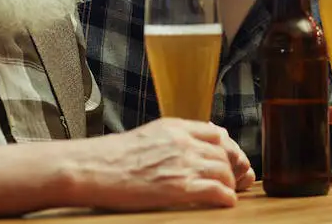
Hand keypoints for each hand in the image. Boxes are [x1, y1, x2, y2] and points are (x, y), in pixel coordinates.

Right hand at [72, 118, 254, 210]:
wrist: (91, 167)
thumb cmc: (112, 156)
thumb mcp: (148, 134)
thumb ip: (175, 135)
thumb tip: (199, 138)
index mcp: (175, 127)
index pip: (217, 134)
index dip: (230, 149)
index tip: (234, 160)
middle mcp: (183, 142)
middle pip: (224, 153)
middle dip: (235, 168)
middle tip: (240, 179)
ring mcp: (181, 164)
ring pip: (224, 171)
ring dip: (231, 184)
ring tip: (230, 192)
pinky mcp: (178, 187)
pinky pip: (215, 190)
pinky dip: (226, 197)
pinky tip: (226, 202)